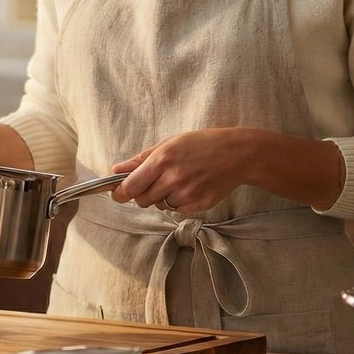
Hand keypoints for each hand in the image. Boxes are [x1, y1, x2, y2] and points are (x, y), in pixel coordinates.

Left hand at [109, 128, 256, 213]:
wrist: (237, 154)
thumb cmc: (201, 144)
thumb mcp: (169, 143)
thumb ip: (141, 159)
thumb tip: (116, 170)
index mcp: (162, 159)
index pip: (131, 186)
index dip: (120, 193)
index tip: (116, 194)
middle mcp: (173, 178)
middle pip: (142, 199)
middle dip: (142, 194)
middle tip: (153, 182)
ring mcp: (187, 194)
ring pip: (159, 205)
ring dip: (161, 197)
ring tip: (177, 180)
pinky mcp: (198, 205)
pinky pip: (176, 210)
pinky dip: (177, 202)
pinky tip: (189, 187)